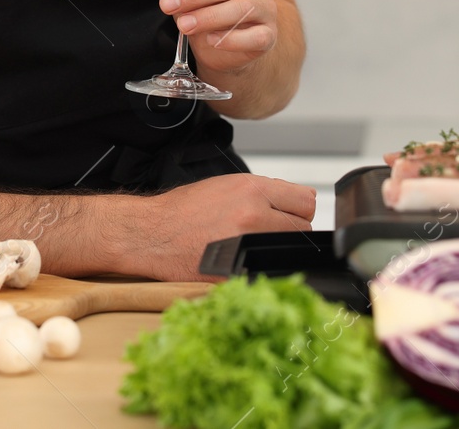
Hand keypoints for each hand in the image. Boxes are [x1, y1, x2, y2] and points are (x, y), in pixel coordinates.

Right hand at [134, 174, 316, 280]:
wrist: (151, 234)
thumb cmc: (183, 210)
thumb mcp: (226, 184)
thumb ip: (267, 190)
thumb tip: (304, 196)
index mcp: (251, 190)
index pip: (306, 201)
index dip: (297, 208)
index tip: (289, 214)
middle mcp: (253, 216)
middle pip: (304, 229)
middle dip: (290, 230)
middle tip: (265, 231)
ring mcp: (247, 247)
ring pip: (290, 252)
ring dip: (278, 250)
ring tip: (252, 245)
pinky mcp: (239, 274)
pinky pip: (270, 273)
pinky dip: (262, 269)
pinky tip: (243, 261)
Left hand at [159, 0, 277, 70]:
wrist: (224, 45)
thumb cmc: (210, 7)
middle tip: (169, 4)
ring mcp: (267, 8)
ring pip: (242, 8)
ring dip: (208, 16)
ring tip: (184, 24)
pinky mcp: (269, 34)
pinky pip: (254, 36)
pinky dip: (230, 39)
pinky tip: (211, 39)